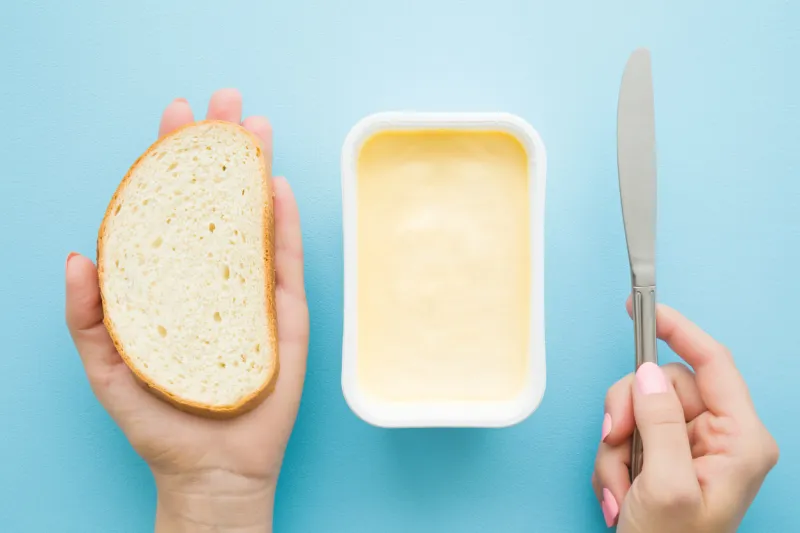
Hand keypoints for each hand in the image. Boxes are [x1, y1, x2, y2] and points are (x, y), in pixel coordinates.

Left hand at [65, 89, 308, 532]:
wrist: (213, 468)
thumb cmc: (158, 422)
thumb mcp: (107, 368)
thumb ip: (87, 317)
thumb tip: (77, 256)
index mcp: (172, 281)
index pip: (171, 208)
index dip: (172, 160)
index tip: (175, 116)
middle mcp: (213, 276)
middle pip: (216, 201)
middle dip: (220, 148)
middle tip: (226, 101)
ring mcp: (253, 291)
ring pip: (255, 219)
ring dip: (256, 171)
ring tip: (256, 127)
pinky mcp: (285, 313)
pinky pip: (286, 260)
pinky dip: (284, 222)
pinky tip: (277, 186)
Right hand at [592, 300, 778, 531]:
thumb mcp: (664, 485)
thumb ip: (659, 422)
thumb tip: (648, 373)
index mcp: (740, 439)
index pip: (713, 363)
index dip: (679, 330)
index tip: (644, 309)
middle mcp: (719, 436)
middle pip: (661, 384)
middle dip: (628, 414)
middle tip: (616, 442)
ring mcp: (689, 445)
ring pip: (637, 407)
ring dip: (616, 446)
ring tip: (621, 486)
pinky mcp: (664, 455)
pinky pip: (627, 431)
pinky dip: (612, 459)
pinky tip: (621, 492)